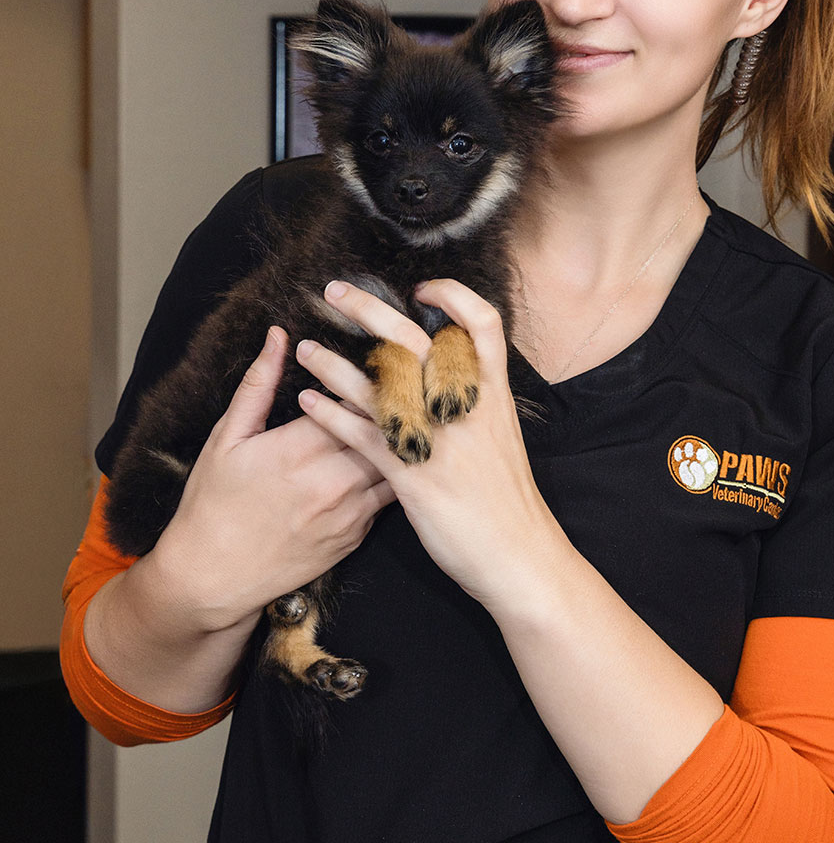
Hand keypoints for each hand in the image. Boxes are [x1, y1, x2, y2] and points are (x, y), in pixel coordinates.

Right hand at [152, 325, 396, 631]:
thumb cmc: (213, 503)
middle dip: (393, 402)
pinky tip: (397, 456)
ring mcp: (350, 511)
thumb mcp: (227, 437)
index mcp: (300, 448)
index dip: (367, 374)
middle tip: (402, 378)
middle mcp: (333, 480)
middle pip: (384, 428)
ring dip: (402, 438)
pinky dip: (395, 473)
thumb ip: (258, 383)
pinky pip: (389, 496)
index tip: (374, 356)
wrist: (213, 580)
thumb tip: (279, 335)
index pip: (355, 396)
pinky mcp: (357, 536)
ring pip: (397, 462)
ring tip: (409, 414)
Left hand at [295, 280, 566, 609]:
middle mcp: (463, 407)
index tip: (423, 288)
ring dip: (334, 363)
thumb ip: (476, 401)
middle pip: (414, 340)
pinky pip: (360, 434)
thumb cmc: (509, 499)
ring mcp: (437, 438)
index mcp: (491, 394)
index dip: (454, 297)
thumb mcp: (502, 435)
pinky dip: (330, 414)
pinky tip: (307, 403)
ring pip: (377, 383)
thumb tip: (451, 374)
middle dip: (369, 309)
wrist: (519, 554)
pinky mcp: (411, 475)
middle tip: (335, 291)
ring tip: (306, 349)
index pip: (482, 324)